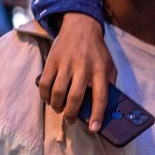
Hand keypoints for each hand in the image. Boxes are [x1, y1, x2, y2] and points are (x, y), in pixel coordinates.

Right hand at [38, 13, 116, 129]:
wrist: (81, 26)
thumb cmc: (96, 50)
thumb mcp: (110, 64)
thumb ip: (109, 83)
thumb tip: (106, 106)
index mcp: (100, 70)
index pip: (100, 97)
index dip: (97, 115)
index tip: (94, 128)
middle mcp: (83, 67)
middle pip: (75, 98)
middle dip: (71, 114)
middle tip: (70, 120)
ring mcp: (66, 64)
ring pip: (57, 92)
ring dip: (57, 106)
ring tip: (59, 109)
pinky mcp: (52, 61)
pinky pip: (45, 83)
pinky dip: (44, 96)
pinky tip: (48, 99)